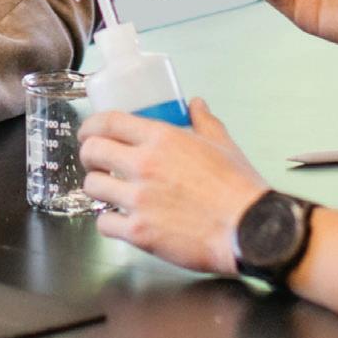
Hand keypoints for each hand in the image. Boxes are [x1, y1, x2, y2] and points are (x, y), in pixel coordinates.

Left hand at [79, 99, 268, 274]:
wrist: (249, 229)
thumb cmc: (239, 189)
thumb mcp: (223, 145)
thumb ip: (204, 121)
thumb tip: (196, 104)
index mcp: (162, 139)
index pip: (109, 122)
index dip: (91, 125)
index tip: (89, 132)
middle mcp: (144, 166)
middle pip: (92, 151)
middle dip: (89, 155)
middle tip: (96, 161)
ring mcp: (139, 200)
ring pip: (92, 187)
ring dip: (98, 188)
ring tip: (109, 191)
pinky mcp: (139, 232)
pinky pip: (103, 223)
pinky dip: (108, 222)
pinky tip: (119, 220)